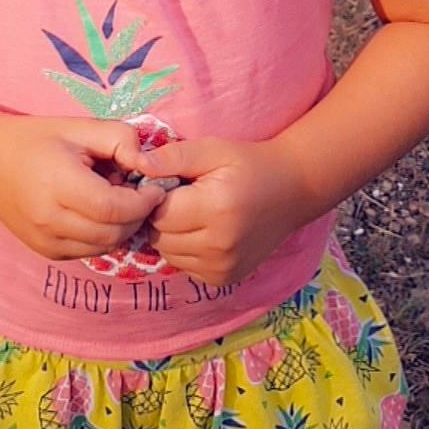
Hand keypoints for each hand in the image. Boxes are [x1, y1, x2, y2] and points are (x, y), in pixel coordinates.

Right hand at [0, 116, 166, 260]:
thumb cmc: (38, 140)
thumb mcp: (80, 127)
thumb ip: (120, 139)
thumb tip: (148, 164)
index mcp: (58, 184)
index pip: (113, 208)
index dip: (143, 201)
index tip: (154, 186)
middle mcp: (49, 220)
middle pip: (112, 232)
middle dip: (137, 215)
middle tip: (138, 191)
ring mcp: (46, 241)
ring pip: (104, 247)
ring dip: (123, 228)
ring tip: (115, 199)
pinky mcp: (46, 252)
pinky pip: (89, 252)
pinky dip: (104, 237)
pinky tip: (98, 213)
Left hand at [138, 136, 311, 284]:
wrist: (291, 189)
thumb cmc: (248, 164)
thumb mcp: (212, 149)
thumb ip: (173, 157)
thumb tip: (136, 164)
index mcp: (216, 209)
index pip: (159, 213)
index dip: (158, 196)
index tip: (173, 183)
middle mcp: (219, 246)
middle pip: (160, 237)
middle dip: (162, 216)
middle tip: (183, 197)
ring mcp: (223, 267)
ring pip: (169, 255)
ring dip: (172, 235)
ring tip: (194, 212)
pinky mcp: (224, 279)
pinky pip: (185, 266)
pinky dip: (186, 249)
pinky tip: (204, 230)